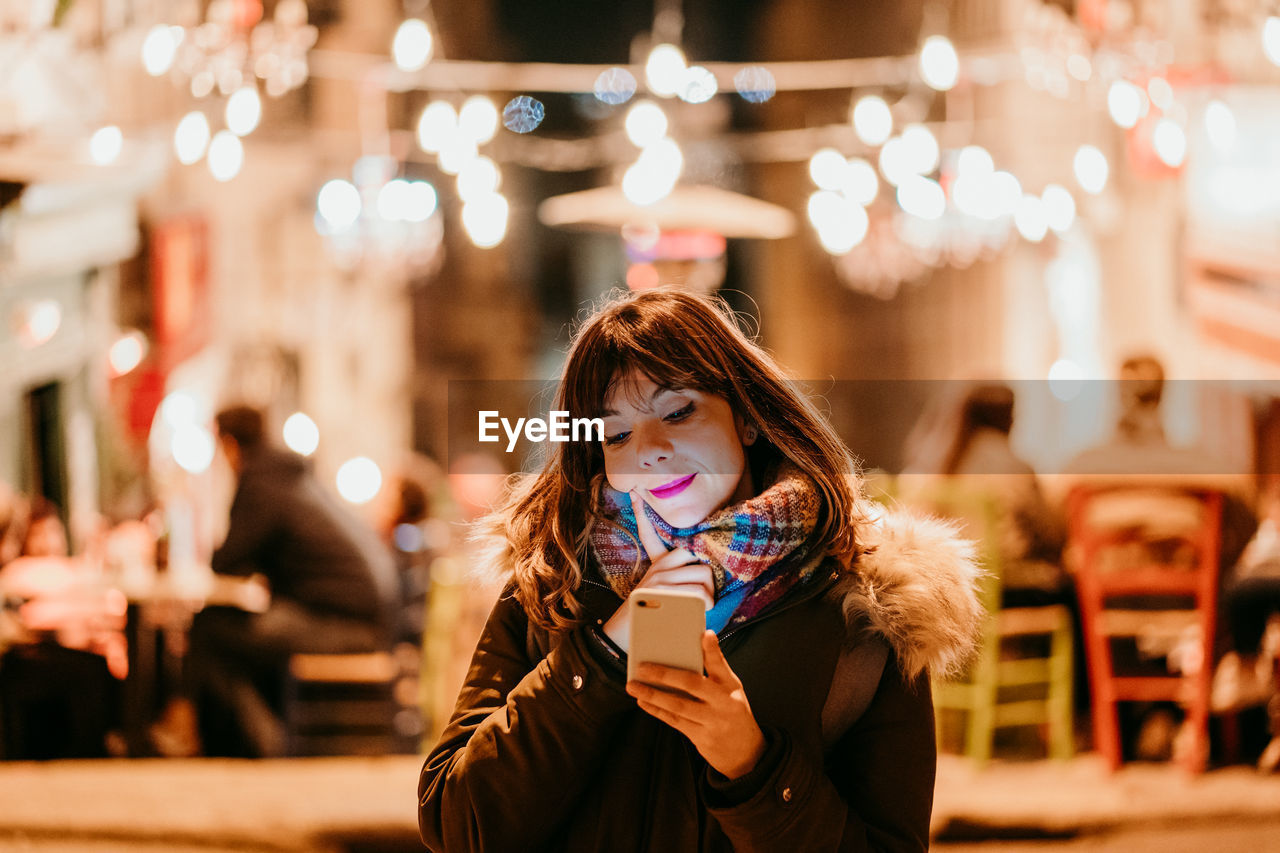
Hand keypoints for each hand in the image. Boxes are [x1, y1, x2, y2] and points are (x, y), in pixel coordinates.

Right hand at [601, 493, 713, 651]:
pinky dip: (706, 605)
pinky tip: (701, 612)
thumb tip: (699, 581)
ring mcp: (660, 581)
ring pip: (703, 577)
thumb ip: (674, 583)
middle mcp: (658, 569)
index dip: (640, 513)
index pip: (648, 533)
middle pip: (697, 559)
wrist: (623, 637)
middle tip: (707, 594)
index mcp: (656, 565)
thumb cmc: (647, 618)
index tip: (634, 495)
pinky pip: (698, 594)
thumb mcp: (655, 593)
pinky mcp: (664, 595)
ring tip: (705, 606)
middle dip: (710, 579)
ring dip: (711, 594)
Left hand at [627, 629, 766, 779]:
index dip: (713, 650)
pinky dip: (657, 710)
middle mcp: (723, 704)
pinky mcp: (701, 739)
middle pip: (692, 685)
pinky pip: (675, 721)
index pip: (720, 665)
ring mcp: (712, 723)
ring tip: (634, 686)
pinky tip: (643, 701)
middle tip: (642, 667)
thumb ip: (716, 667)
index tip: (704, 634)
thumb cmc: (733, 711)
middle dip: (665, 674)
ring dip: (653, 695)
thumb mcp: (732, 688)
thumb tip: (703, 638)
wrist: (746, 752)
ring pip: (678, 706)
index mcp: (731, 688)